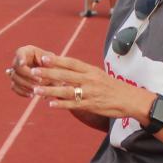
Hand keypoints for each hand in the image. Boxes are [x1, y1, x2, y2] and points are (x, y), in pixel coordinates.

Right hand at [6, 44, 48, 97]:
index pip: (20, 53)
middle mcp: (18, 60)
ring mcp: (15, 71)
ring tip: (36, 90)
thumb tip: (43, 63)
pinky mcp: (16, 81)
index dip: (20, 58)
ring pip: (14, 78)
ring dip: (25, 85)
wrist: (52, 72)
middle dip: (27, 75)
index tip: (23, 64)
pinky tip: (31, 95)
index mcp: (27, 51)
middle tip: (39, 81)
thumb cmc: (53, 64)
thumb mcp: (53, 61)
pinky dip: (21, 91)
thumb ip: (50, 63)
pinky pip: (14, 86)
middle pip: (17, 67)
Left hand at [28, 53, 147, 118]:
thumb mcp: (98, 75)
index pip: (71, 63)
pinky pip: (74, 104)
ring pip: (66, 90)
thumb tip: (64, 69)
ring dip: (50, 90)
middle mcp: (89, 79)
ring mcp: (90, 93)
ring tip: (36, 90)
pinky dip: (61, 104)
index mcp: (91, 70)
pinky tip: (50, 104)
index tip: (43, 58)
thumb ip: (82, 72)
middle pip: (65, 75)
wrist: (130, 99)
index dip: (56, 60)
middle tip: (33, 71)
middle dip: (48, 73)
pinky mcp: (91, 105)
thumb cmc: (112, 87)